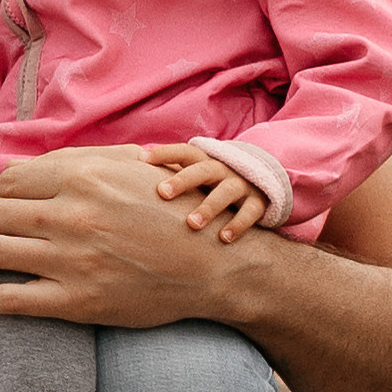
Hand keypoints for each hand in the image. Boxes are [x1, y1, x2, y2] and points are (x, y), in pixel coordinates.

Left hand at [0, 144, 272, 329]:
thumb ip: (75, 161)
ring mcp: (70, 261)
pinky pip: (5, 300)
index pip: (7, 183)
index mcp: (81, 177)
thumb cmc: (170, 211)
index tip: (8, 208)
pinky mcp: (75, 303)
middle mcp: (70, 215)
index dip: (0, 196)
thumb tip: (19, 167)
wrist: (212, 264)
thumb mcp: (128, 168)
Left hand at [144, 143, 268, 241]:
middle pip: (202, 170)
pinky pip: (249, 213)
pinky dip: (238, 225)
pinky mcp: (258, 203)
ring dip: (208, 207)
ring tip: (192, 224)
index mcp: (203, 161)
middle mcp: (222, 170)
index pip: (183, 152)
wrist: (260, 185)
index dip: (163, 153)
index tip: (142, 158)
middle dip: (182, 181)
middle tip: (162, 193)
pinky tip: (223, 238)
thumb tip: (130, 175)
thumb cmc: (212, 184)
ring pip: (225, 192)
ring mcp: (241, 185)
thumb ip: (170, 175)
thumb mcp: (196, 175)